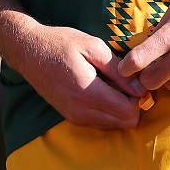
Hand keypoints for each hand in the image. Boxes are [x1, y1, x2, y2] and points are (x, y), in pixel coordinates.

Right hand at [16, 24, 147, 129]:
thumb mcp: (93, 47)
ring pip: (114, 126)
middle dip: (133, 105)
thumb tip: (140, 88)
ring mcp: (75, 117)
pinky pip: (100, 123)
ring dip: (121, 109)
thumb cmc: (62, 43)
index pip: (128, 112)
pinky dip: (109, 111)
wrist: (29, 52)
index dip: (139, 97)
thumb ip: (118, 70)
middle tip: (129, 82)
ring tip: (116, 84)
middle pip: (124, 123)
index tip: (137, 80)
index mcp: (88, 92)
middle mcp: (81, 111)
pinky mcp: (71, 118)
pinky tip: (105, 90)